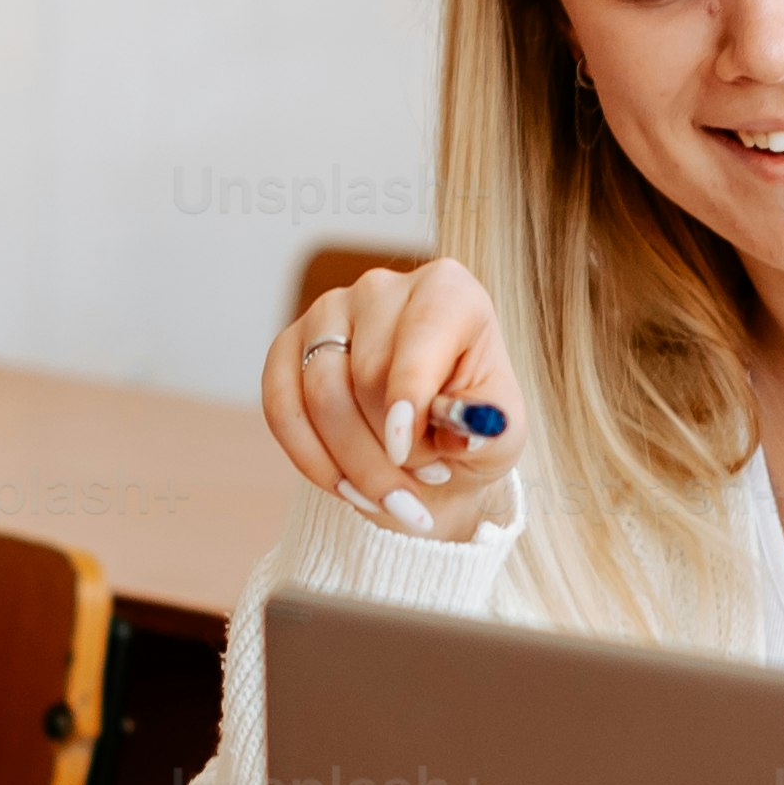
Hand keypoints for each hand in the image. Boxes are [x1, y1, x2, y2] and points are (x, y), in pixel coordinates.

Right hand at [260, 258, 524, 539]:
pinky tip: (347, 489)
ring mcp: (327, 313)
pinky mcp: (288, 348)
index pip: (422, 332)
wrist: (433, 453)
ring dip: (354, 462)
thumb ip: (490, 425)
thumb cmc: (470, 431)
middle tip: (423, 484)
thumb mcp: (501, 434)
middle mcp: (382, 289)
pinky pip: (282, 407)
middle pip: (368, 372)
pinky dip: (312, 459)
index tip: (405, 452)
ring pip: (320, 394)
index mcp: (448, 291)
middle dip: (392, 448)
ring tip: (393, 495)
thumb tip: (469, 424)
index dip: (409, 395)